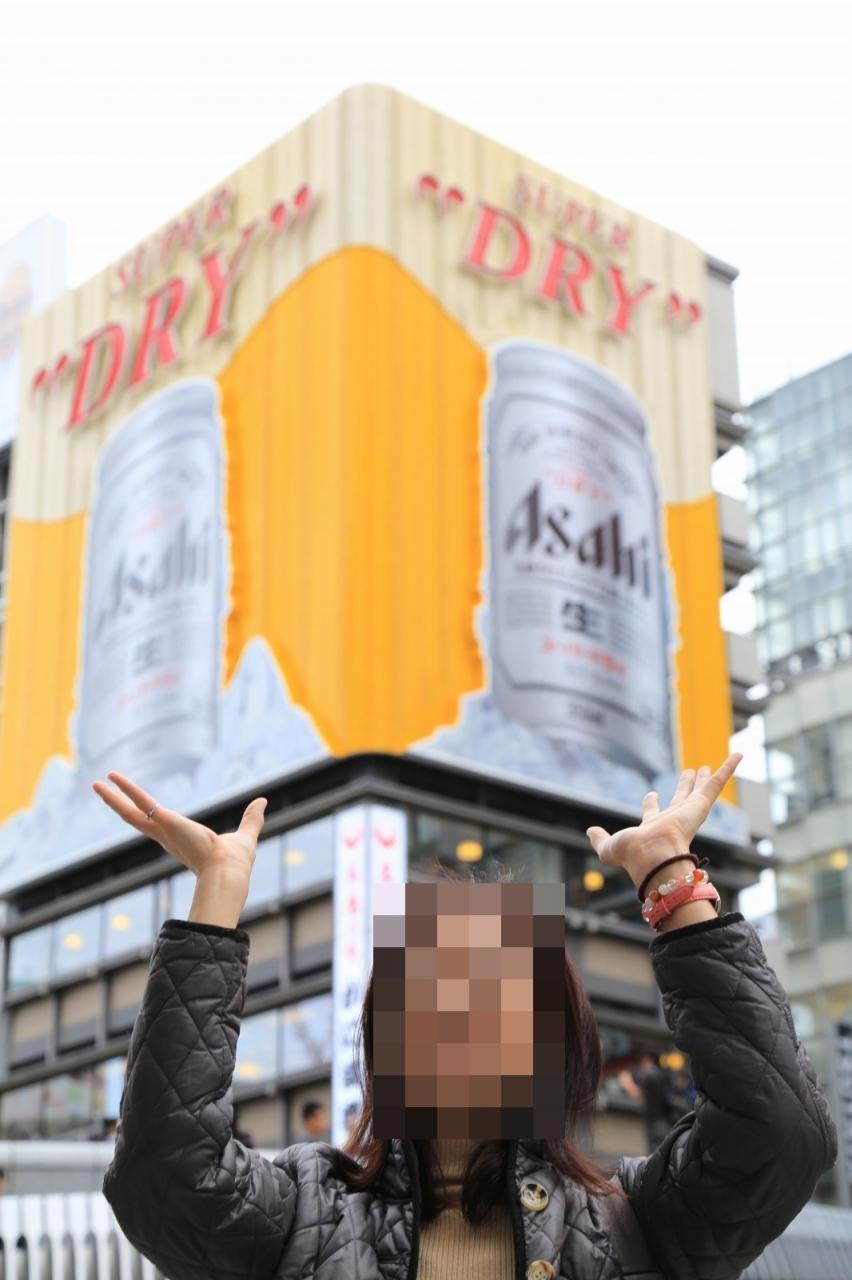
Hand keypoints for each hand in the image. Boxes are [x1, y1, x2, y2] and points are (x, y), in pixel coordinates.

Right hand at [91, 771, 266, 879]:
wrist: (228, 871)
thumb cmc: (235, 861)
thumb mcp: (245, 834)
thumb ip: (252, 819)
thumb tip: (262, 803)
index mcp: (182, 840)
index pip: (159, 825)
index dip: (149, 816)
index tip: (141, 807)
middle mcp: (168, 836)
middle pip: (137, 819)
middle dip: (121, 806)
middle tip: (105, 794)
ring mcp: (163, 830)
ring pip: (131, 812)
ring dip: (113, 797)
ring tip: (96, 784)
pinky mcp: (164, 821)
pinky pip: (140, 802)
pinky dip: (125, 790)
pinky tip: (111, 779)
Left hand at [585, 752, 742, 888]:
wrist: (652, 855)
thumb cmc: (632, 855)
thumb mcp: (609, 846)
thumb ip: (599, 839)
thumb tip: (590, 830)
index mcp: (653, 827)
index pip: (653, 812)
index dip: (651, 803)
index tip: (651, 794)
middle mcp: (674, 819)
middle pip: (681, 799)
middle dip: (684, 787)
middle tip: (689, 773)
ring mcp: (689, 812)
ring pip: (701, 791)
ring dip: (705, 778)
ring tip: (707, 766)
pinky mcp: (701, 805)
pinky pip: (718, 783)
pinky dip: (729, 768)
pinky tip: (738, 754)